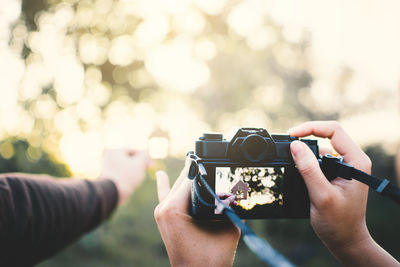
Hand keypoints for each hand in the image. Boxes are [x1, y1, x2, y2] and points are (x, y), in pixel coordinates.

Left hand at [99, 149, 149, 204]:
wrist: (111, 194)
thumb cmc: (126, 177)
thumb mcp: (139, 164)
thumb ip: (144, 156)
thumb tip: (145, 152)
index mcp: (115, 150)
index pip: (134, 151)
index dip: (145, 158)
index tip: (152, 166)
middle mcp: (108, 156)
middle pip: (129, 159)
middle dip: (138, 166)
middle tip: (144, 173)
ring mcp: (106, 167)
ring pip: (125, 167)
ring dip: (133, 172)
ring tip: (136, 180)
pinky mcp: (106, 176)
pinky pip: (120, 174)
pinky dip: (126, 178)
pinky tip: (130, 185)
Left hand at [154, 159, 239, 266]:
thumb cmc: (212, 258)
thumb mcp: (227, 227)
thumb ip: (230, 205)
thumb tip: (235, 190)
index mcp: (175, 208)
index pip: (191, 177)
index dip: (203, 165)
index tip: (210, 153)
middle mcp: (165, 207)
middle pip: (183, 180)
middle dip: (197, 170)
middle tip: (209, 157)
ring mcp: (162, 213)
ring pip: (176, 186)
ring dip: (188, 178)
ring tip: (197, 163)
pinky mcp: (164, 219)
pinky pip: (164, 196)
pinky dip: (164, 185)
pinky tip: (160, 174)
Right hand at [289, 121, 397, 265]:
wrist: (345, 240)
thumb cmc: (339, 223)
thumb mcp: (321, 195)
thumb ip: (308, 169)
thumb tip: (295, 145)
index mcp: (356, 161)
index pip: (334, 131)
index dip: (310, 128)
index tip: (292, 135)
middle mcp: (352, 160)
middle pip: (327, 135)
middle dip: (305, 136)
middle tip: (288, 144)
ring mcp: (344, 166)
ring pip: (321, 146)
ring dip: (305, 149)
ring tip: (290, 157)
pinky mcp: (335, 172)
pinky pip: (319, 158)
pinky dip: (306, 159)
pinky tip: (297, 167)